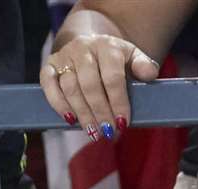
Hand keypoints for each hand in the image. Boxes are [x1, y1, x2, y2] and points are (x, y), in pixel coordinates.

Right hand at [40, 34, 158, 138]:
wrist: (92, 45)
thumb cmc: (118, 61)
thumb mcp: (134, 58)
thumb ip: (144, 66)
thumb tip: (149, 74)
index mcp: (107, 47)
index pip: (112, 78)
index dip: (118, 103)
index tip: (124, 123)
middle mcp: (83, 48)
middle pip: (90, 85)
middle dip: (100, 112)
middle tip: (109, 132)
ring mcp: (64, 56)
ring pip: (70, 88)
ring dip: (82, 114)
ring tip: (94, 133)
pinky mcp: (50, 65)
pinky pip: (48, 84)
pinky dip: (58, 103)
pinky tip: (70, 120)